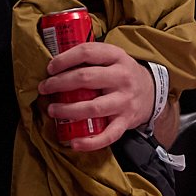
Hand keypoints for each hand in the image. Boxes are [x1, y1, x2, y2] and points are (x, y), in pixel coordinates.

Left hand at [38, 42, 155, 150]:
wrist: (151, 92)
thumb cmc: (122, 74)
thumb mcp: (113, 58)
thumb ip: (91, 58)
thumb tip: (55, 65)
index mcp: (117, 57)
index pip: (87, 52)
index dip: (65, 59)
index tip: (50, 68)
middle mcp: (122, 78)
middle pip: (86, 78)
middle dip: (59, 84)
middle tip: (44, 88)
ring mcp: (125, 101)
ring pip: (93, 107)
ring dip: (68, 110)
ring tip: (52, 110)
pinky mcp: (126, 121)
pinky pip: (108, 135)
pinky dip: (90, 142)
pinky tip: (73, 142)